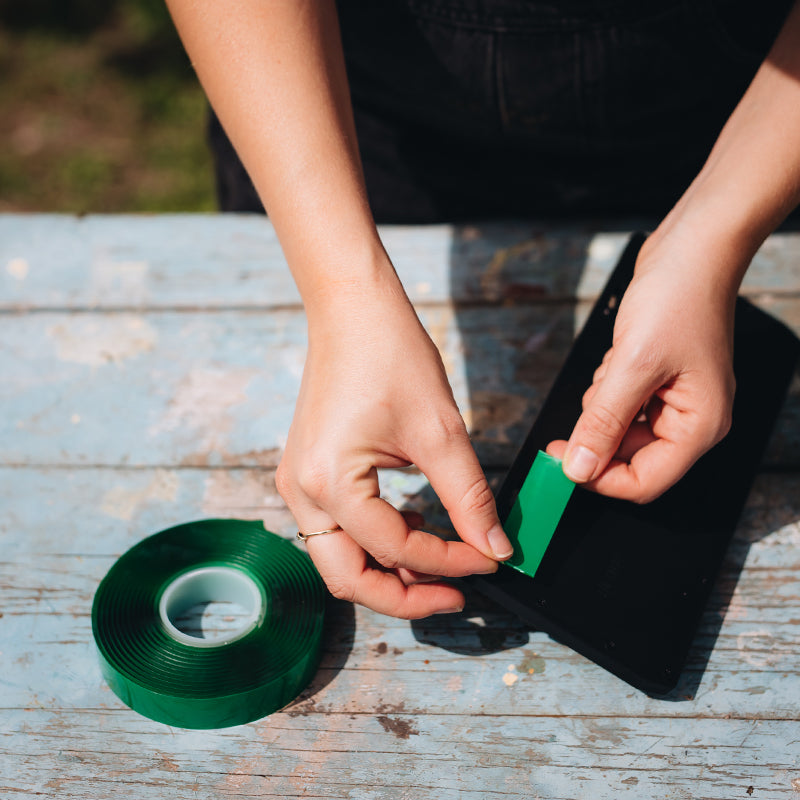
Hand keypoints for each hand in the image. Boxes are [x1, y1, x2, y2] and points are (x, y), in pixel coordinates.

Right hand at [276, 283, 511, 617]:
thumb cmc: (391, 355)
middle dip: (404, 595)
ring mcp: (298, 482)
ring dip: (388, 570)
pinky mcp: (307, 471)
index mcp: (329, 482)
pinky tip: (414, 524)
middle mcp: (301, 491)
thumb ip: (469, 498)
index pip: (397, 549)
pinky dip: (374, 540)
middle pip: (348, 578)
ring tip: (440, 560)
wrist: (353, 309)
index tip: (491, 561)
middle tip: (455, 596)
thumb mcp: (440, 433)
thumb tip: (495, 548)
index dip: (451, 562)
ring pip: (339, 558)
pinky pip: (337, 528)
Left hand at [547, 230, 740, 502]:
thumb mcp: (632, 365)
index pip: (645, 482)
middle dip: (599, 433)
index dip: (600, 478)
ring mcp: (674, 400)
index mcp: (699, 426)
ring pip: (620, 429)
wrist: (691, 248)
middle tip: (586, 401)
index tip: (563, 462)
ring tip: (615, 365)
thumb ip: (603, 422)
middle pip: (630, 458)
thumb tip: (579, 468)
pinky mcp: (656, 381)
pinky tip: (618, 355)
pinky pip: (620, 402)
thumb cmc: (678, 298)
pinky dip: (608, 385)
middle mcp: (690, 420)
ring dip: (602, 404)